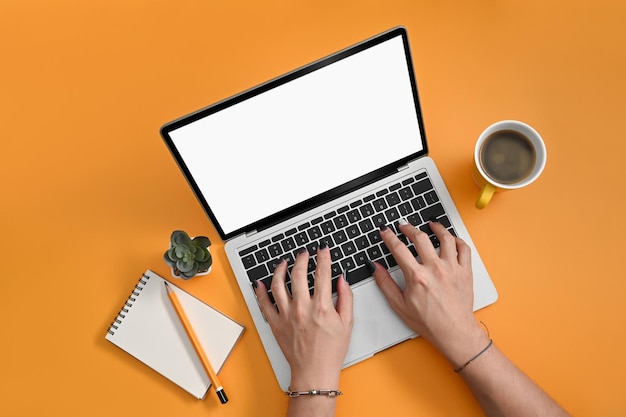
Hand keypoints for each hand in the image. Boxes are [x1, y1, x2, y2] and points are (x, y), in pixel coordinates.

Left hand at [255, 245, 353, 389]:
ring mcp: (286, 315)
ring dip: (280, 269)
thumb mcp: (347, 323)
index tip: (323, 250)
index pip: (322, 273)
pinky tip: (260, 282)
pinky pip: (264, 304)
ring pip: (278, 284)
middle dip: (302, 258)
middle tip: (304, 253)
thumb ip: (346, 298)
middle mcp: (302, 308)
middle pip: (298, 274)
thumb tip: (342, 280)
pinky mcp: (275, 324)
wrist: (314, 372)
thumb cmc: (331, 351)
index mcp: (321, 307)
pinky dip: (260, 291)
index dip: (323, 258)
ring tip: (283, 263)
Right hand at [372, 220, 488, 366]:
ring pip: (445, 238)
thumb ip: (385, 283)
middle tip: (404, 226)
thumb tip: (375, 268)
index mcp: (417, 277)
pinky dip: (457, 240)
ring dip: (436, 228)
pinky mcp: (465, 271)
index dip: (389, 237)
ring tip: (431, 224)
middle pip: (420, 238)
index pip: (399, 249)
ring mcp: (452, 268)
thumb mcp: (400, 305)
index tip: (386, 231)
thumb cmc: (429, 322)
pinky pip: (463, 248)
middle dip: (409, 228)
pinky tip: (451, 239)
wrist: (454, 332)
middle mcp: (435, 269)